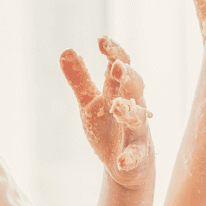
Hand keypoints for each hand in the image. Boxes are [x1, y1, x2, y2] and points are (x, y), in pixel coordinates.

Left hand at [60, 37, 152, 189]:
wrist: (127, 165)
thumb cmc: (108, 128)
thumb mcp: (89, 103)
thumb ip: (79, 79)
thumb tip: (66, 49)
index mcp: (118, 91)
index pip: (120, 67)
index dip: (113, 53)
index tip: (102, 40)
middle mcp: (132, 107)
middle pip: (134, 87)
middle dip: (127, 76)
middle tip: (116, 67)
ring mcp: (137, 131)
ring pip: (138, 118)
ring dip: (129, 111)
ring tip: (116, 106)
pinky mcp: (138, 154)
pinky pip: (137, 154)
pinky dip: (129, 157)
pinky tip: (121, 161)